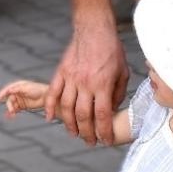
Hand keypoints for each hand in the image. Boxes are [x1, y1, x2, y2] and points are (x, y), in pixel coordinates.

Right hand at [0, 80, 49, 117]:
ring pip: (12, 105)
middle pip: (9, 99)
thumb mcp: (27, 88)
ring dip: (10, 110)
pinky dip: (12, 113)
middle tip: (11, 110)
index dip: (2, 94)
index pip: (8, 89)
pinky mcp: (23, 106)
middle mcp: (17, 92)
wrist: (47, 97)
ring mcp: (20, 99)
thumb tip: (9, 90)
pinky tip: (10, 116)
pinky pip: (15, 109)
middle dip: (9, 105)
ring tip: (12, 114)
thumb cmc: (38, 89)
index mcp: (18, 86)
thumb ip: (17, 89)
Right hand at [45, 21, 129, 145]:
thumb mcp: (123, 72)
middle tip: (90, 142)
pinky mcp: (61, 72)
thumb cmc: (112, 50)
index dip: (104, 132)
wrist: (94, 29)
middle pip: (83, 116)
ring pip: (66, 108)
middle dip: (87, 133)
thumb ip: (117, 93)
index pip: (102, 115)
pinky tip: (50, 117)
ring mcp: (71, 77)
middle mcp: (85, 83)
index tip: (106, 141)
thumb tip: (111, 110)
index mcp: (103, 84)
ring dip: (69, 124)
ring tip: (74, 134)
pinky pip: (52, 92)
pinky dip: (49, 107)